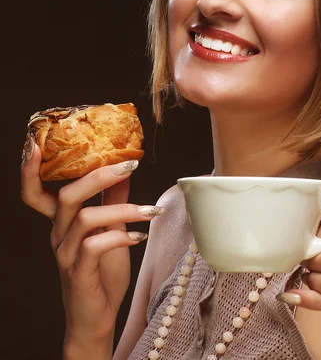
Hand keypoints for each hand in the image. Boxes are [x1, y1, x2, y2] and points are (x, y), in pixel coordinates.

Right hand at [20, 137, 161, 352]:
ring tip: (150, 211)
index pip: (35, 192)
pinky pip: (94, 247)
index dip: (30, 169)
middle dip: (98, 175)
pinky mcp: (78, 273)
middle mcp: (57, 235)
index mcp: (61, 222)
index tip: (36, 143)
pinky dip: (119, 236)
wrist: (95, 316)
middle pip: (66, 196)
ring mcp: (66, 255)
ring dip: (122, 209)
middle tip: (130, 165)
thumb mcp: (110, 229)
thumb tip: (125, 167)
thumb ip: (113, 199)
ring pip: (85, 218)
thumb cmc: (101, 271)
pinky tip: (138, 236)